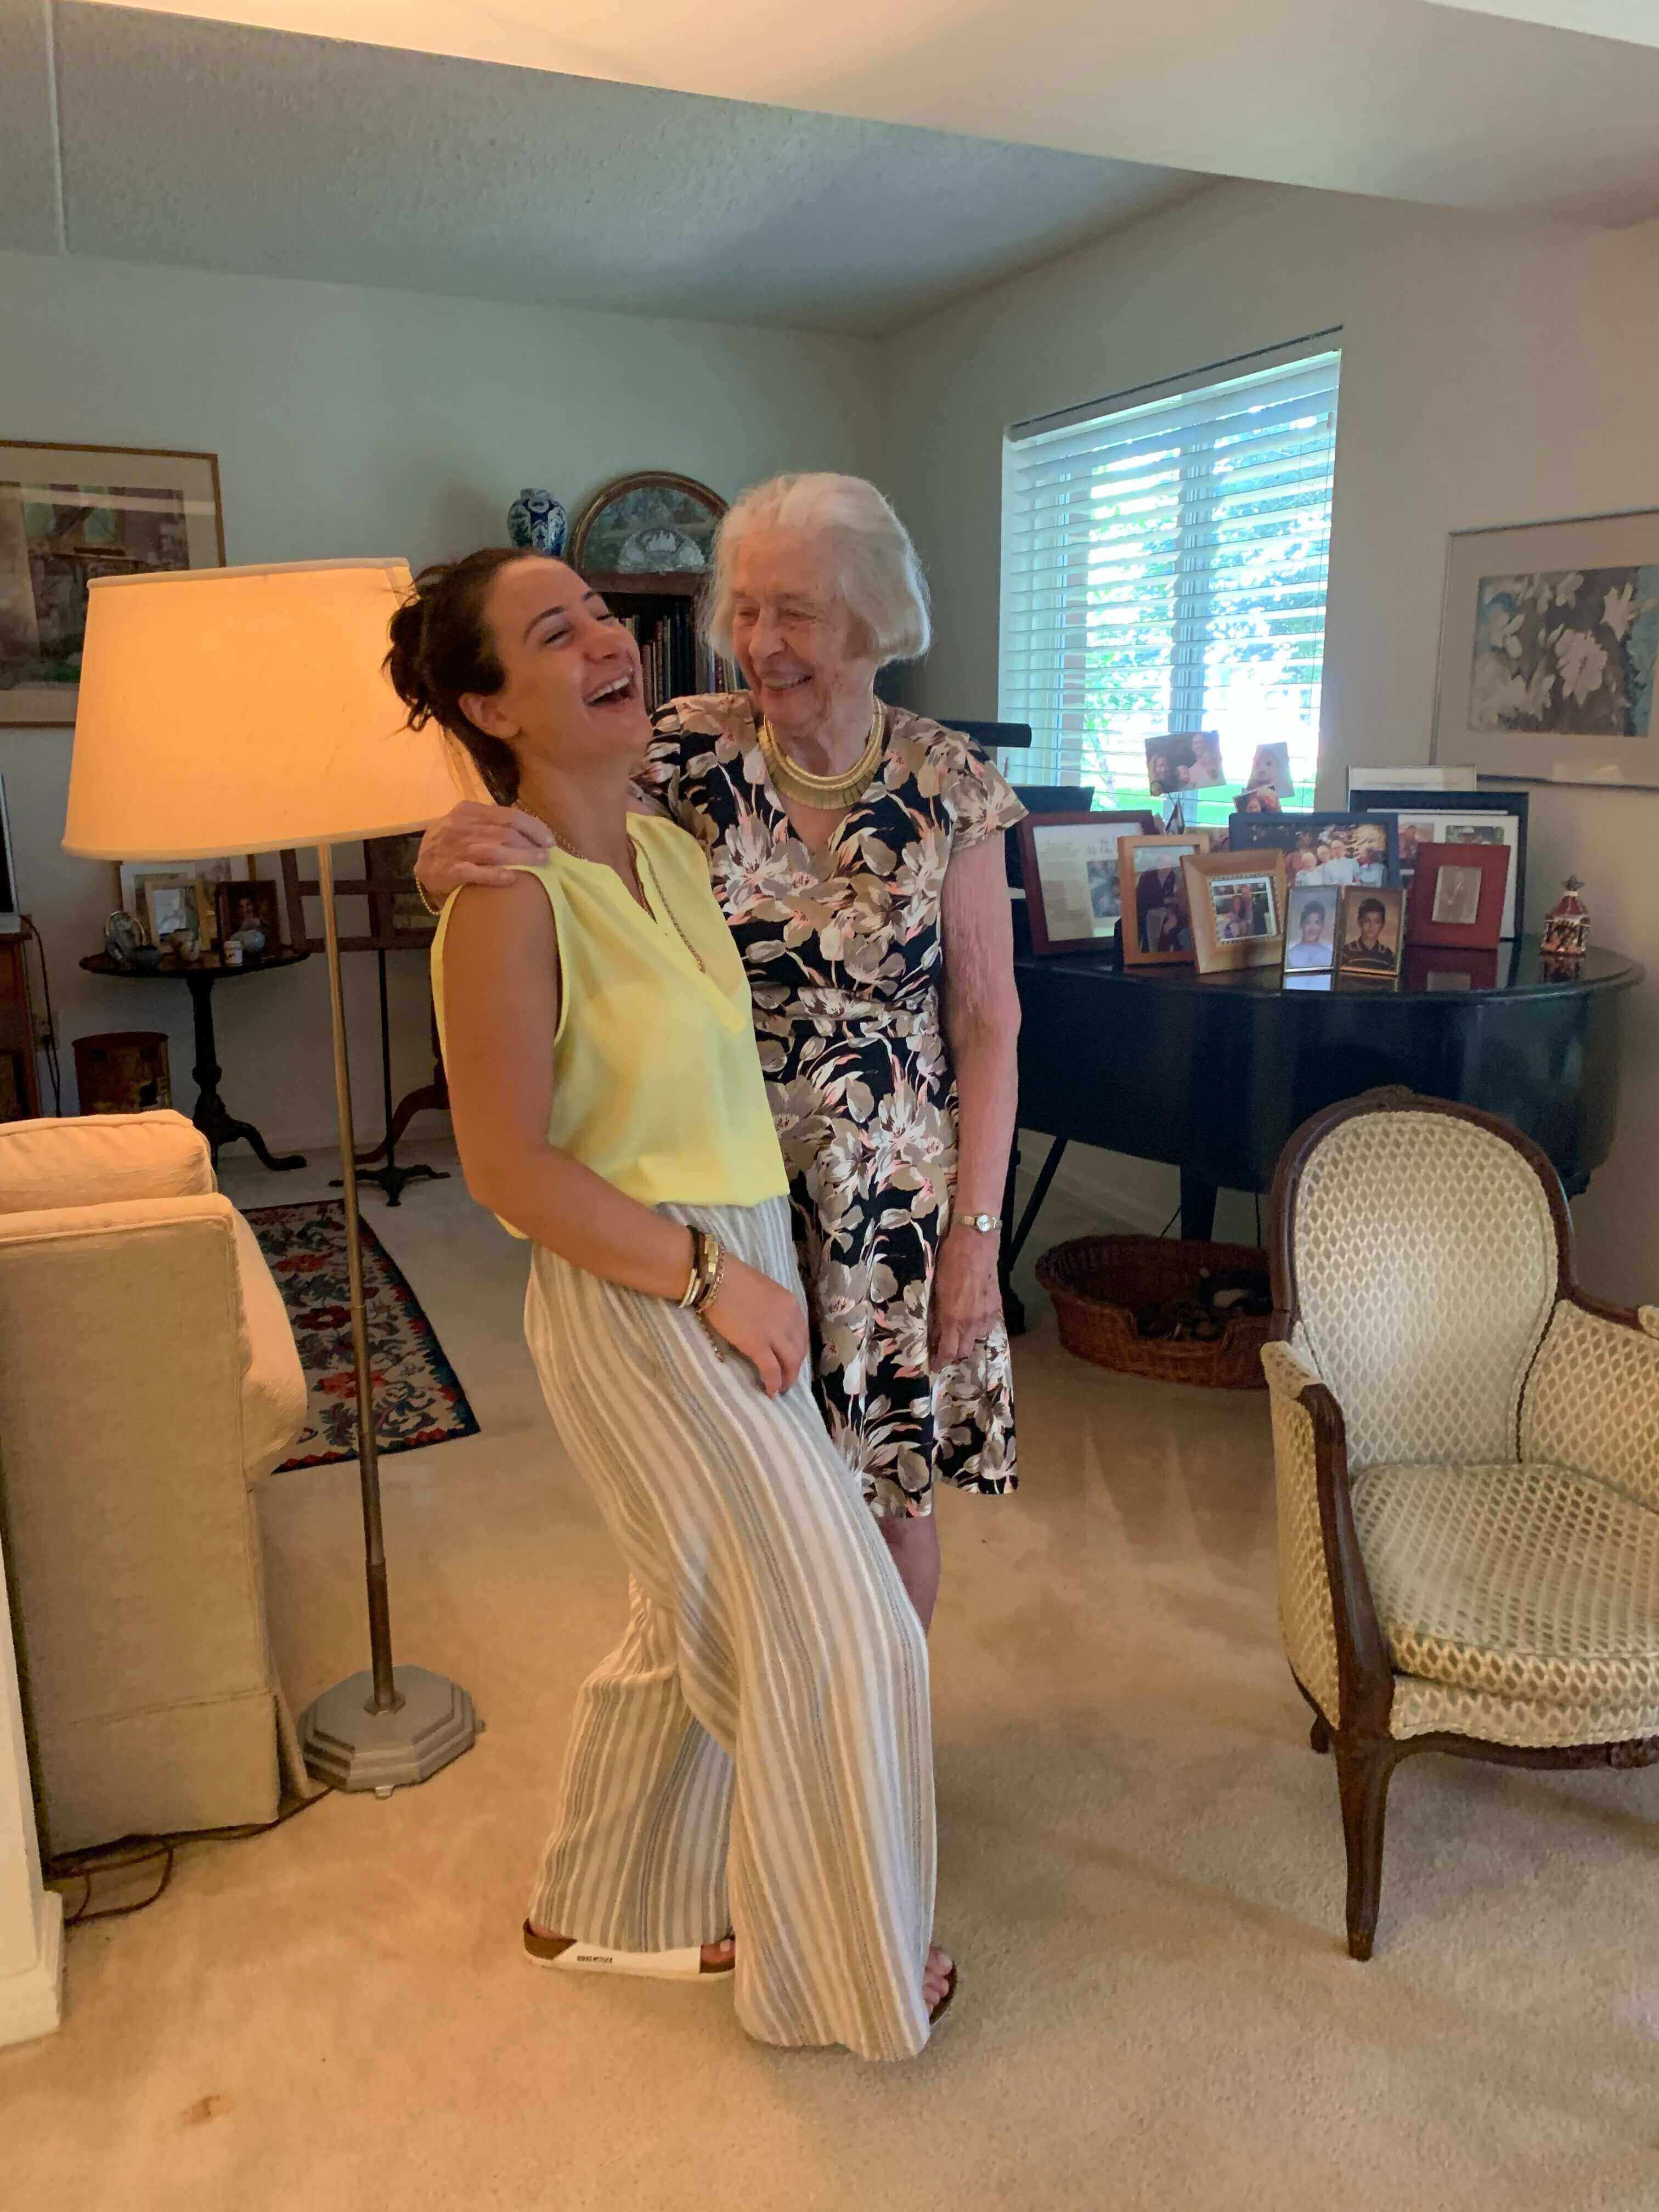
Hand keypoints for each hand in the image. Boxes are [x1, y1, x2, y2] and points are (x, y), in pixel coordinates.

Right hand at [415, 801, 553, 900]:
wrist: (422, 864)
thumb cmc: (454, 845)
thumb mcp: (469, 825)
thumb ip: (493, 823)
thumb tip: (534, 832)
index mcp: (468, 811)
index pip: (508, 815)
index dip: (533, 827)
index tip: (549, 841)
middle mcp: (460, 826)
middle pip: (504, 833)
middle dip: (530, 845)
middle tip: (547, 857)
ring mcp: (452, 848)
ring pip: (493, 850)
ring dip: (520, 857)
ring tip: (540, 864)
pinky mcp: (447, 871)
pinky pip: (473, 872)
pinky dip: (493, 875)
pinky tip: (511, 878)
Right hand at [704, 1257, 809, 1396]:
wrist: (715, 1277)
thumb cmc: (732, 1278)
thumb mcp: (764, 1290)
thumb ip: (772, 1308)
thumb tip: (767, 1323)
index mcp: (791, 1304)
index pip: (802, 1333)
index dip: (798, 1350)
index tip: (791, 1359)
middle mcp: (788, 1319)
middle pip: (799, 1350)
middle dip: (795, 1367)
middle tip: (787, 1378)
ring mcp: (774, 1333)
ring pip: (790, 1362)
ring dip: (788, 1378)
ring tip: (781, 1388)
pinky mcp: (757, 1344)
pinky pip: (771, 1369)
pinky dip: (774, 1383)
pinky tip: (770, 1392)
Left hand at [930, 1223, 1002, 1365]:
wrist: (975, 1241)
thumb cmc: (949, 1261)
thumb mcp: (935, 1289)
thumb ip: (936, 1314)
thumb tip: (933, 1331)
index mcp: (952, 1318)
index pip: (948, 1352)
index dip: (940, 1362)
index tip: (934, 1366)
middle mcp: (972, 1321)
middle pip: (964, 1351)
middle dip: (953, 1354)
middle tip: (944, 1349)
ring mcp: (987, 1314)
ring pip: (977, 1339)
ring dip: (967, 1340)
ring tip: (959, 1333)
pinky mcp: (997, 1305)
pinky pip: (988, 1326)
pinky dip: (979, 1328)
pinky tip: (973, 1320)